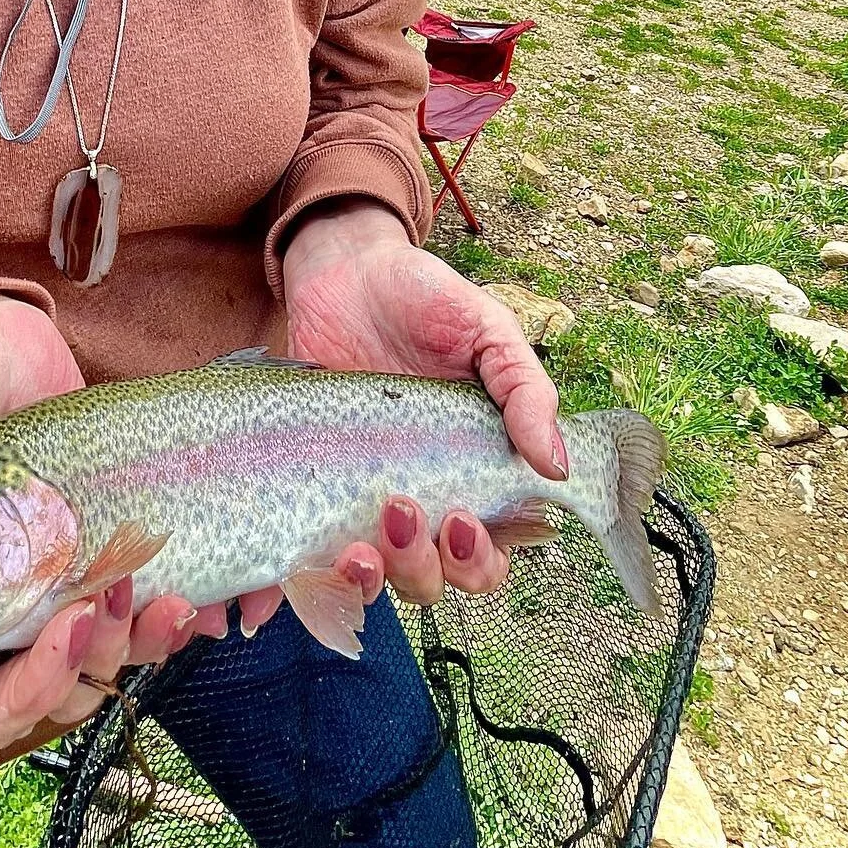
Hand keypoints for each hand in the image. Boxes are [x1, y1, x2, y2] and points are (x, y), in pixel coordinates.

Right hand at [0, 293, 280, 745]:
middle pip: (65, 687)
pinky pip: (161, 598)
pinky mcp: (117, 536)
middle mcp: (13, 604)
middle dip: (100, 658)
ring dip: (151, 638)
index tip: (63, 628)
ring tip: (171, 591)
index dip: (28, 693)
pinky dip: (192, 605)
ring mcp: (71, 572)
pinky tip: (215, 590)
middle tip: (117, 598)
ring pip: (120, 650)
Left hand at [283, 198, 564, 606]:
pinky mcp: (308, 486)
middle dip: (426, 567)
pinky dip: (293, 582)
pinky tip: (288, 576)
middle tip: (404, 508)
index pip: (490, 551)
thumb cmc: (426, 298)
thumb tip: (559, 466)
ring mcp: (360, 495)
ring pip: (373, 577)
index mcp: (471, 472)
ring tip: (359, 540)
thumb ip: (525, 390)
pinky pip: (303, 553)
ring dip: (371, 577)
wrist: (345, 266)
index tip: (464, 518)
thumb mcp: (488, 330)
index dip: (483, 559)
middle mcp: (421, 497)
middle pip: (434, 579)